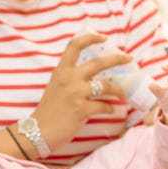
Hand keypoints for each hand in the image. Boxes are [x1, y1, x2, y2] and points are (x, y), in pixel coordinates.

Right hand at [32, 32, 130, 148]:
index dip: (90, 38)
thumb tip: (92, 75)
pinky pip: (104, 106)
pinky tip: (112, 110)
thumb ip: (71, 78)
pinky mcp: (82, 109)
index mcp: (61, 71)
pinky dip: (110, 108)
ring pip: (106, 85)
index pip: (75, 46)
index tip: (104, 37)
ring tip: (123, 94)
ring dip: (118, 90)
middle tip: (129, 59)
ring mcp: (76, 93)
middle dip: (117, 59)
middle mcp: (69, 78)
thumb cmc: (48, 111)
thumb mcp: (56, 87)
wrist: (38, 131)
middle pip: (98, 63)